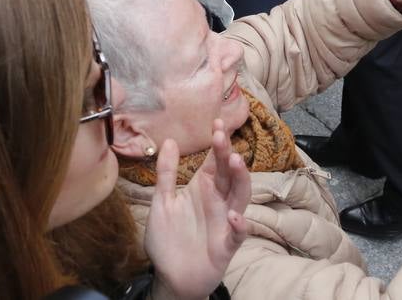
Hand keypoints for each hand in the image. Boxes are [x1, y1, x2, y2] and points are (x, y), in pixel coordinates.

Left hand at [145, 121, 248, 299]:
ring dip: (240, 180)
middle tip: (222, 136)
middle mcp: (218, 201)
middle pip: (228, 174)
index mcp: (204, 188)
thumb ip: (166, 173)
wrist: (171, 277)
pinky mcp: (227, 245)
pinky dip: (240, 225)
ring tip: (235, 162)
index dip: (218, 143)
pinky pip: (238, 234)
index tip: (217, 123)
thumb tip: (169, 139)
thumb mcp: (162, 201)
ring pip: (240, 197)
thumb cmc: (169, 239)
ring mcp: (225, 222)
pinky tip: (235, 216)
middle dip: (227, 154)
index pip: (215, 161)